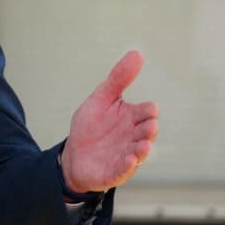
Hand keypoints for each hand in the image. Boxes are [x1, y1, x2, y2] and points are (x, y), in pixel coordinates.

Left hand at [60, 50, 158, 193]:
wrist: (75, 154)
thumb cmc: (92, 125)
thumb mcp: (102, 98)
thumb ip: (119, 78)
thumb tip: (137, 52)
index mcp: (132, 118)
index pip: (146, 113)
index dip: (148, 111)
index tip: (150, 109)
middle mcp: (134, 136)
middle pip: (146, 132)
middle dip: (148, 129)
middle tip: (149, 126)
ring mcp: (126, 155)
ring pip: (139, 152)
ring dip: (142, 149)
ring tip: (143, 145)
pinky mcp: (115, 171)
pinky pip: (123, 170)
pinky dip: (127, 166)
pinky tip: (129, 160)